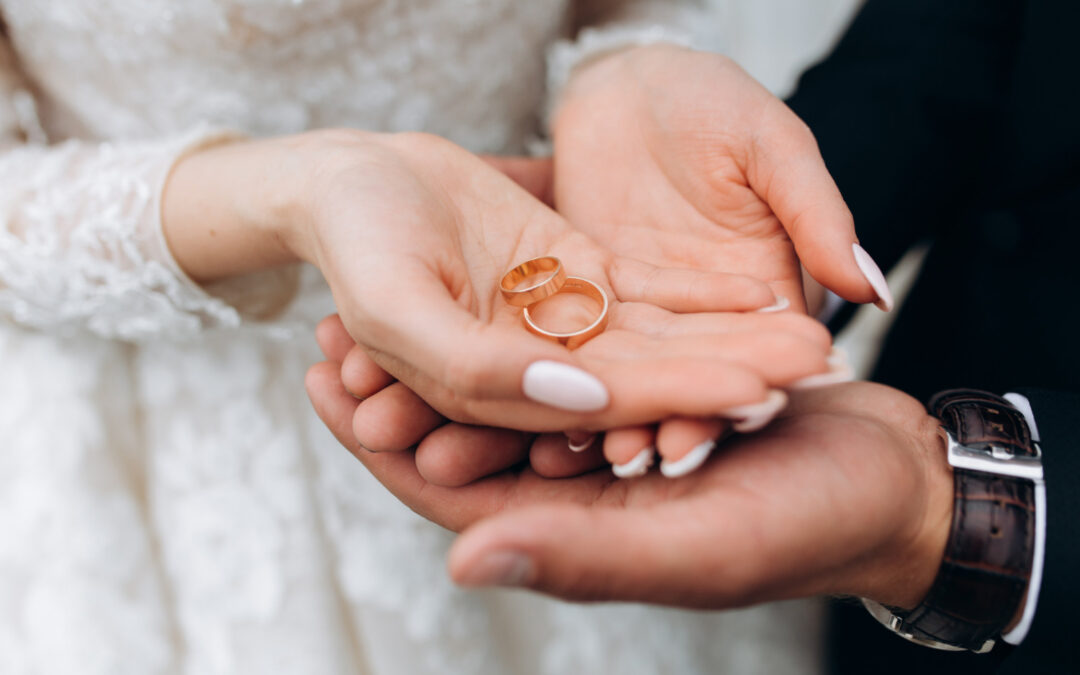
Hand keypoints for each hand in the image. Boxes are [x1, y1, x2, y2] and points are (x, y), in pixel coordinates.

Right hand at [165, 130, 835, 430]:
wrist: (356, 182)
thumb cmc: (358, 243)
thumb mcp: (396, 307)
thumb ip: (476, 365)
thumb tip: (579, 395)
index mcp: (493, 407)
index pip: (597, 411)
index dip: (674, 400)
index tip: (752, 394)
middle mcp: (538, 383)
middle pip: (646, 385)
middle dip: (728, 375)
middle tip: (812, 366)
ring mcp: (560, 337)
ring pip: (657, 346)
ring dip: (731, 343)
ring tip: (811, 337)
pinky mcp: (576, 289)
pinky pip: (647, 300)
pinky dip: (701, 301)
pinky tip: (762, 298)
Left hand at [306, 364, 953, 611]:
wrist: (891, 478)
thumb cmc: (808, 525)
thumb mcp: (697, 545)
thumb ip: (582, 554)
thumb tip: (458, 561)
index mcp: (578, 538)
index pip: (450, 502)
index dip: (380, 448)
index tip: (317, 382)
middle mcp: (581, 497)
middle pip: (465, 447)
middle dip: (397, 393)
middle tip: (332, 328)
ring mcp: (610, 449)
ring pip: (505, 403)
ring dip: (446, 356)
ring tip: (389, 300)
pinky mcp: (642, 404)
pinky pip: (561, 369)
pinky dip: (519, 334)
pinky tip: (484, 286)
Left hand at [547, 45, 884, 469]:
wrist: (634, 83)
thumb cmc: (716, 101)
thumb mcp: (773, 148)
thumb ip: (817, 216)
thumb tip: (873, 292)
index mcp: (763, 287)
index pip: (760, 351)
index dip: (745, 387)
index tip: (731, 422)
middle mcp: (702, 317)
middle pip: (692, 378)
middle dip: (677, 419)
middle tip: (660, 458)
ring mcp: (641, 314)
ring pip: (633, 374)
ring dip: (620, 413)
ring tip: (602, 453)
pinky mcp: (586, 302)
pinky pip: (579, 347)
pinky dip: (570, 375)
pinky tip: (550, 407)